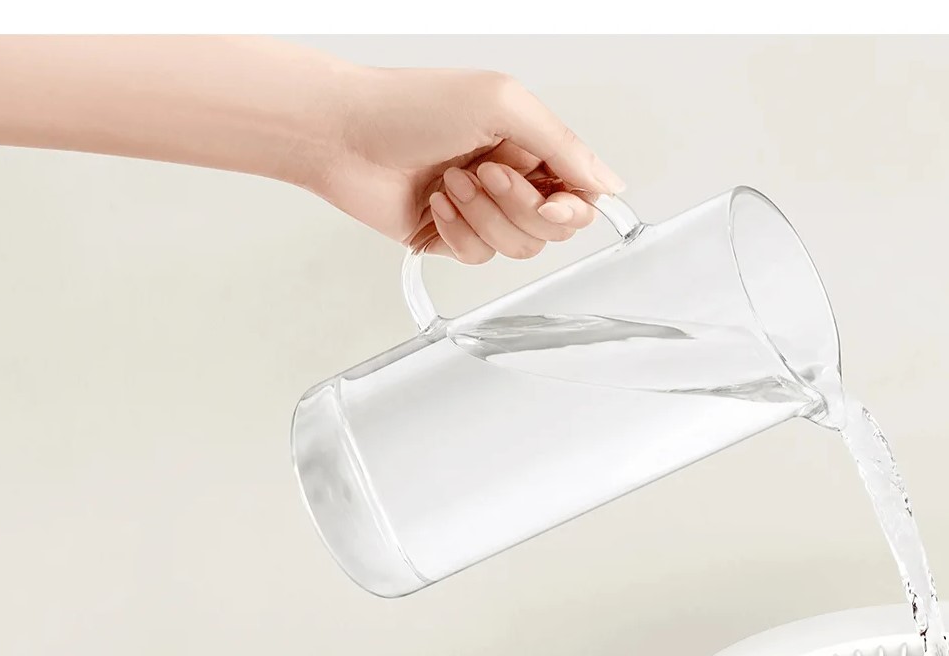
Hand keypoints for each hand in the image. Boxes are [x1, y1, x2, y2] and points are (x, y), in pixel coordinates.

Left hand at [313, 67, 624, 264]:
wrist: (339, 134)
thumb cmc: (408, 104)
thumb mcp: (501, 104)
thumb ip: (564, 146)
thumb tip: (610, 183)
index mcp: (529, 141)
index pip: (581, 191)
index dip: (574, 205)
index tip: (552, 201)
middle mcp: (510, 177)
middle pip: (555, 226)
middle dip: (521, 207)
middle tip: (485, 173)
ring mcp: (481, 209)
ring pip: (519, 246)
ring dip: (485, 216)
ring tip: (451, 182)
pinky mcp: (450, 237)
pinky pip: (479, 257)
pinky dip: (458, 231)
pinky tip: (435, 202)